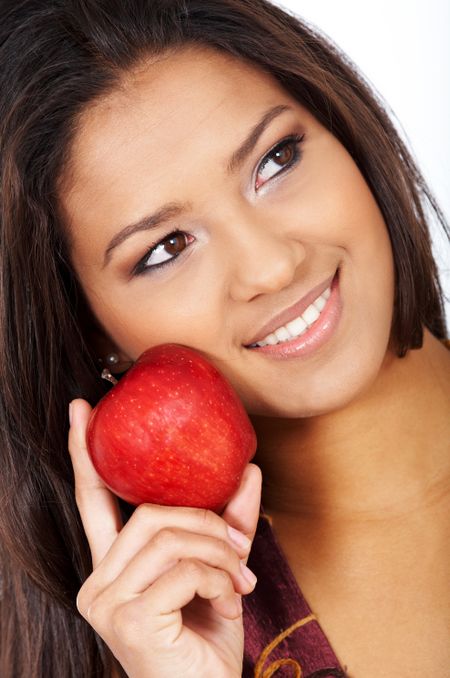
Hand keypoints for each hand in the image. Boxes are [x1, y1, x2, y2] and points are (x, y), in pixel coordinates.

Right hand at [68, 398, 261, 677]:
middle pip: (150, 514)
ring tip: (240, 580)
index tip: (82, 410)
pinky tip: (231, 603)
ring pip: (170, 536)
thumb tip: (248, 470)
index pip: (93, 500)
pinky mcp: (129, 619)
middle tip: (240, 548)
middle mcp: (98, 582)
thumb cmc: (206, 642)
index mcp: (112, 568)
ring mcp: (107, 603)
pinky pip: (184, 569)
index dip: (84, 453)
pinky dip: (220, 579)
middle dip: (205, 523)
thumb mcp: (219, 574)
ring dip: (219, 553)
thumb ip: (227, 524)